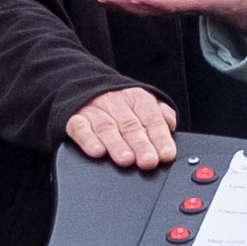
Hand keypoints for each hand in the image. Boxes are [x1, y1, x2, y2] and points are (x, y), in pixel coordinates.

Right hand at [63, 85, 178, 170]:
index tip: (165, 154)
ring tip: (126, 159)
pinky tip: (96, 150)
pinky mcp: (75, 118)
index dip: (160, 137)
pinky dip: (88, 139)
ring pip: (107, 127)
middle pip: (130, 125)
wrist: (80, 84)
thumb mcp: (141, 104)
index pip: (151, 117)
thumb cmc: (118, 104)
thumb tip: (171, 125)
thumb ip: (159, 115)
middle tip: (148, 161)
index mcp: (136, 98)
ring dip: (117, 144)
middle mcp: (116, 102)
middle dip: (140, 144)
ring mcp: (94, 110)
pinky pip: (80, 127)